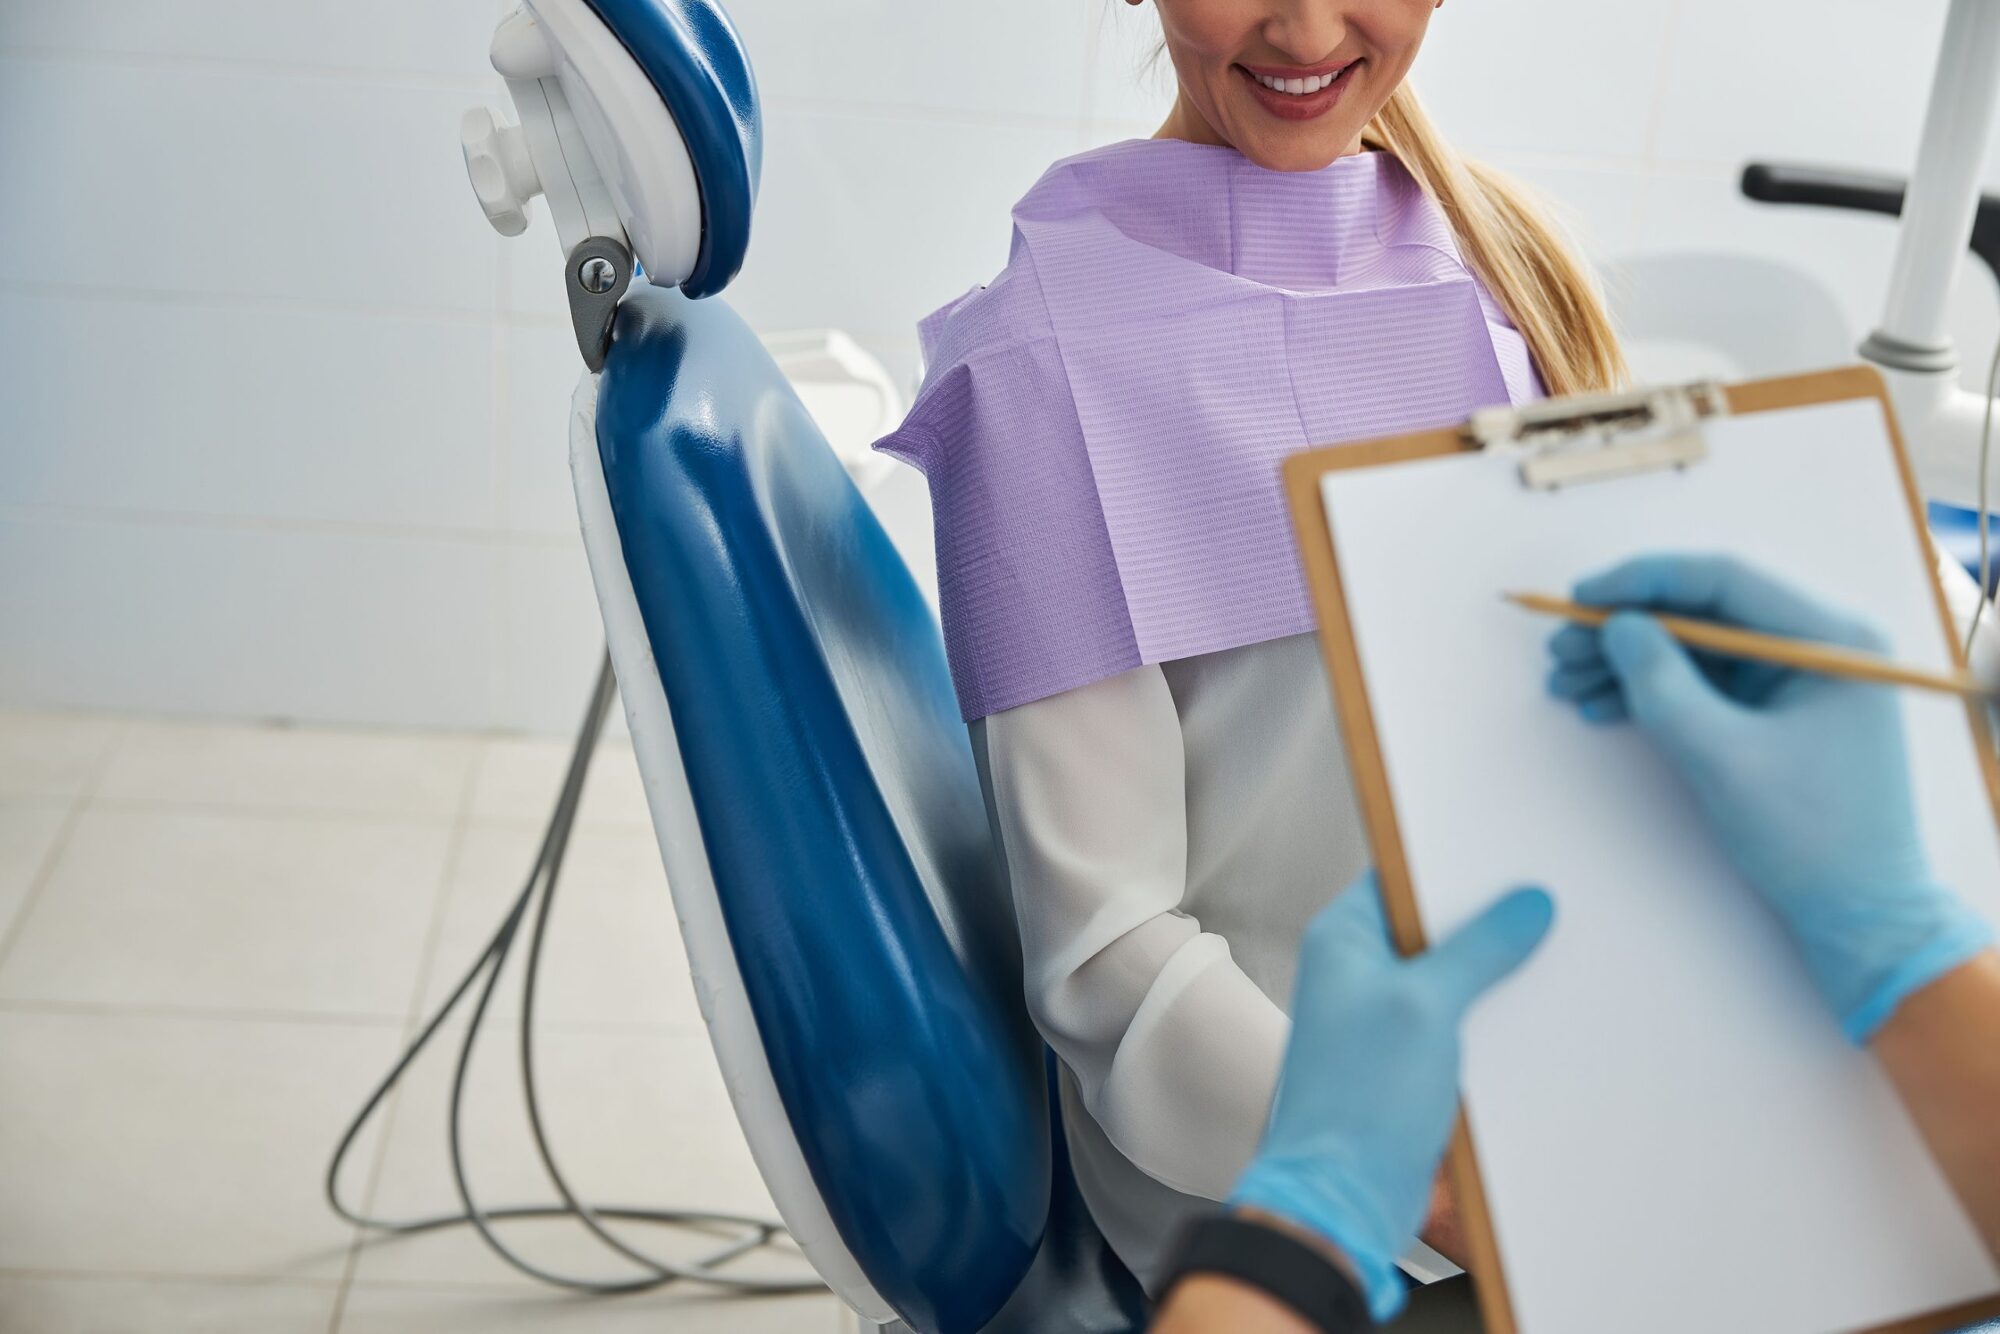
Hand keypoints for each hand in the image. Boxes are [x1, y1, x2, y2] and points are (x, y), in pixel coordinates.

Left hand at [1229, 873, 1552, 1320]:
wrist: (1342, 1197)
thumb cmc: (1358, 1099)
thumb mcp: (1426, 1005)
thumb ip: (1479, 948)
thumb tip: (1526, 903)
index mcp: (1342, 940)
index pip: (1403, 875)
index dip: (1456, 864)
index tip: (1515, 856)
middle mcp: (1357, 973)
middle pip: (1433, 927)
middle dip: (1488, 922)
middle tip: (1550, 906)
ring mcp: (1383, 1020)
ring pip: (1451, 978)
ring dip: (1496, 976)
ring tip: (1558, 958)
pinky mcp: (1407, 1063)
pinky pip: (1458, 1025)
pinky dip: (1491, 1020)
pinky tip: (1540, 1018)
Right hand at [1547, 554, 1993, 1041]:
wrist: (1859, 913)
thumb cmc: (1808, 835)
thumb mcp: (1723, 756)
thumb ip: (1663, 684)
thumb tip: (1617, 626)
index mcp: (1829, 639)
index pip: (1723, 580)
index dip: (1643, 581)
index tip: (1579, 595)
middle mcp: (1816, 646)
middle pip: (1703, 612)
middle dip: (1626, 628)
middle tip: (1561, 648)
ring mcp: (1796, 680)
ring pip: (1695, 648)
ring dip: (1628, 662)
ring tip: (1567, 682)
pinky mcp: (1775, 713)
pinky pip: (1704, 683)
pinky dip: (1651, 692)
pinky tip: (1601, 706)